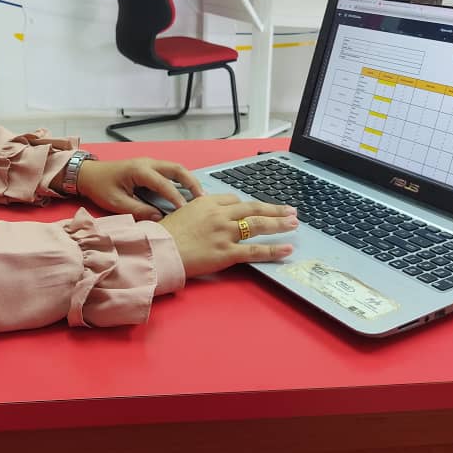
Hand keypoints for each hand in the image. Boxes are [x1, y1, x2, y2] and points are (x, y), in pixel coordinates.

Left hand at [75, 157, 202, 219]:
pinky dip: (181, 181)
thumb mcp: (116, 202)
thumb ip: (138, 210)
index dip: (176, 198)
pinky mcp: (149, 168)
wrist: (88, 174)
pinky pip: (170, 172)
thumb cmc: (100, 186)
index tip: (185, 211)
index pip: (164, 184)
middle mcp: (148, 163)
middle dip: (192, 183)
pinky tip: (186, 194)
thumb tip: (158, 218)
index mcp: (139, 170)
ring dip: (189, 181)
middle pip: (177, 170)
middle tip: (203, 200)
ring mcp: (150, 163)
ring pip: (176, 169)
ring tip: (200, 197)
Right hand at [159, 194, 296, 277]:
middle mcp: (220, 215)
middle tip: (290, 210)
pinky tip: (286, 249)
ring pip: (258, 225)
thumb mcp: (181, 212)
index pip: (235, 200)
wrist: (159, 250)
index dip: (248, 206)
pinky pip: (255, 250)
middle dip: (274, 209)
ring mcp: (225, 233)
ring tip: (293, 223)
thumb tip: (207, 210)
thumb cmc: (165, 233)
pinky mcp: (227, 252)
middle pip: (253, 208)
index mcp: (208, 203)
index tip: (257, 209)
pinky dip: (273, 250)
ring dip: (279, 223)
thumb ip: (199, 210)